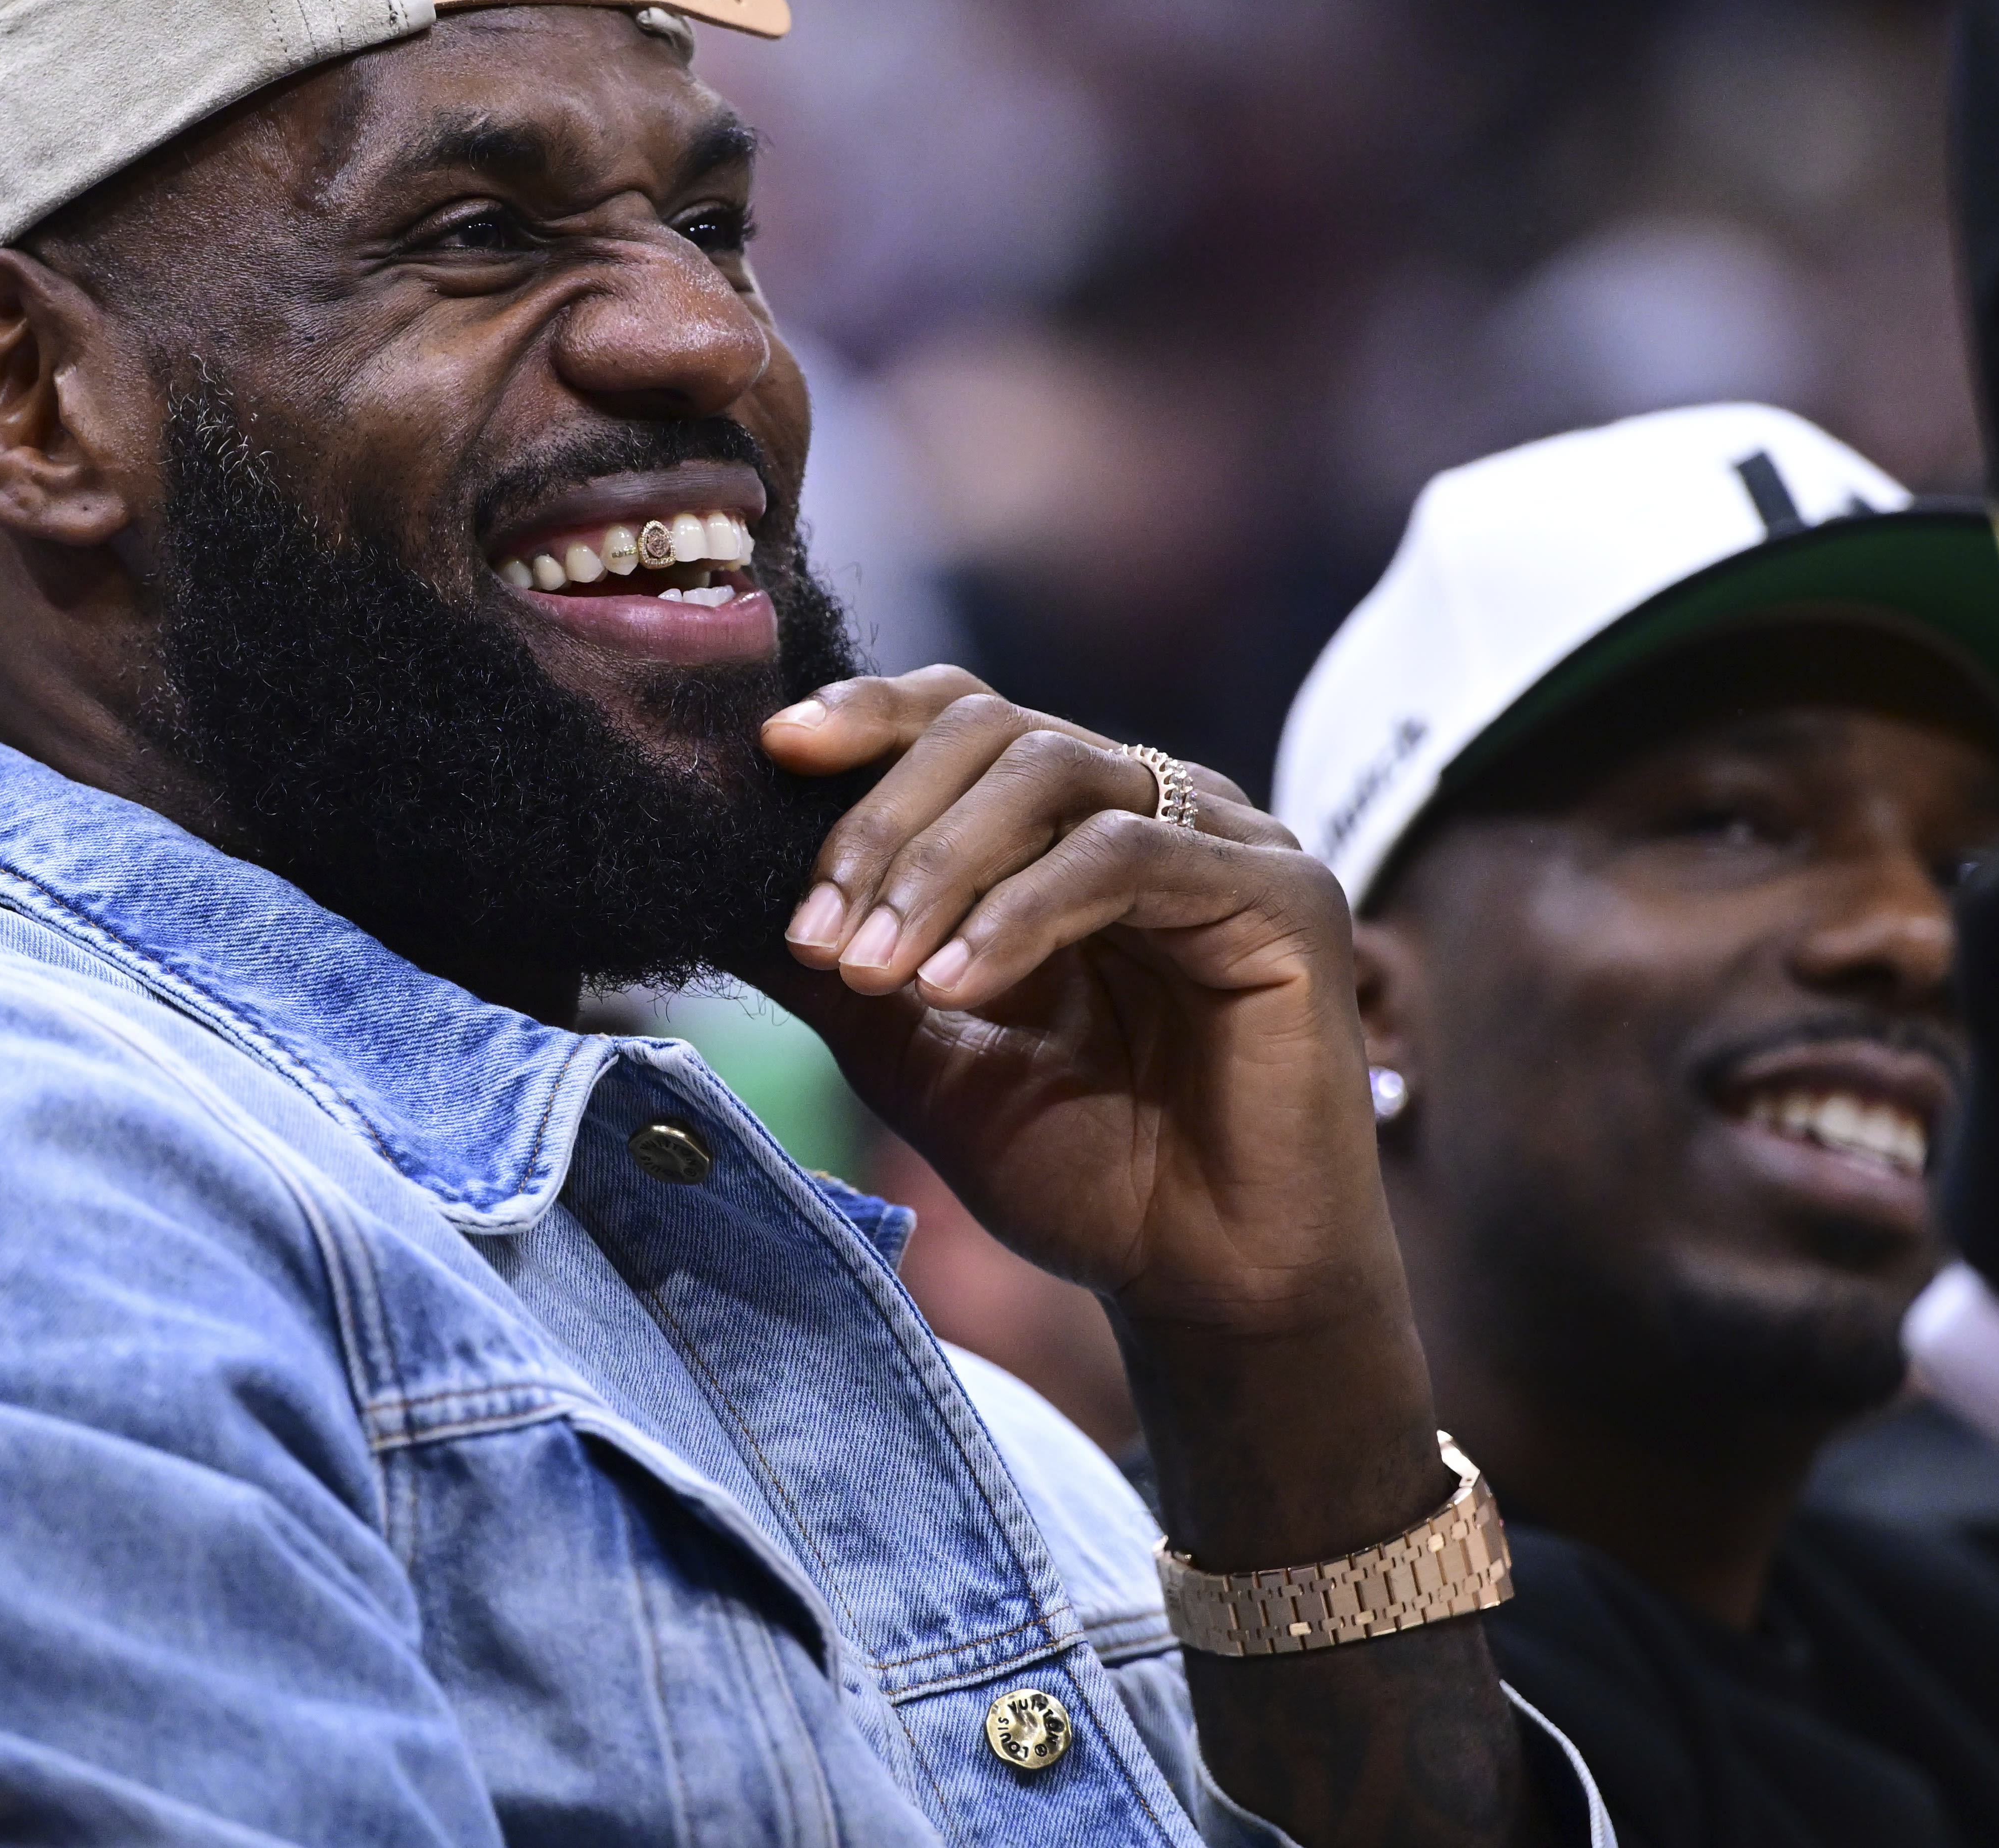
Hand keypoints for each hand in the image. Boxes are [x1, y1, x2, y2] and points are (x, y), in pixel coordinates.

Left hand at [757, 667, 1403, 1349]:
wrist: (1200, 1283)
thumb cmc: (1077, 1167)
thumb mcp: (917, 1049)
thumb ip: (836, 962)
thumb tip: (712, 891)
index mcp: (1071, 828)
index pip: (965, 716)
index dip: (869, 715)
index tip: (773, 754)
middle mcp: (1155, 809)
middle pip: (998, 730)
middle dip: (885, 822)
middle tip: (818, 933)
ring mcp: (1228, 841)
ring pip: (1055, 773)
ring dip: (938, 866)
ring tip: (873, 971)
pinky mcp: (1285, 894)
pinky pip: (1127, 854)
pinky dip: (1023, 912)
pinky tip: (958, 987)